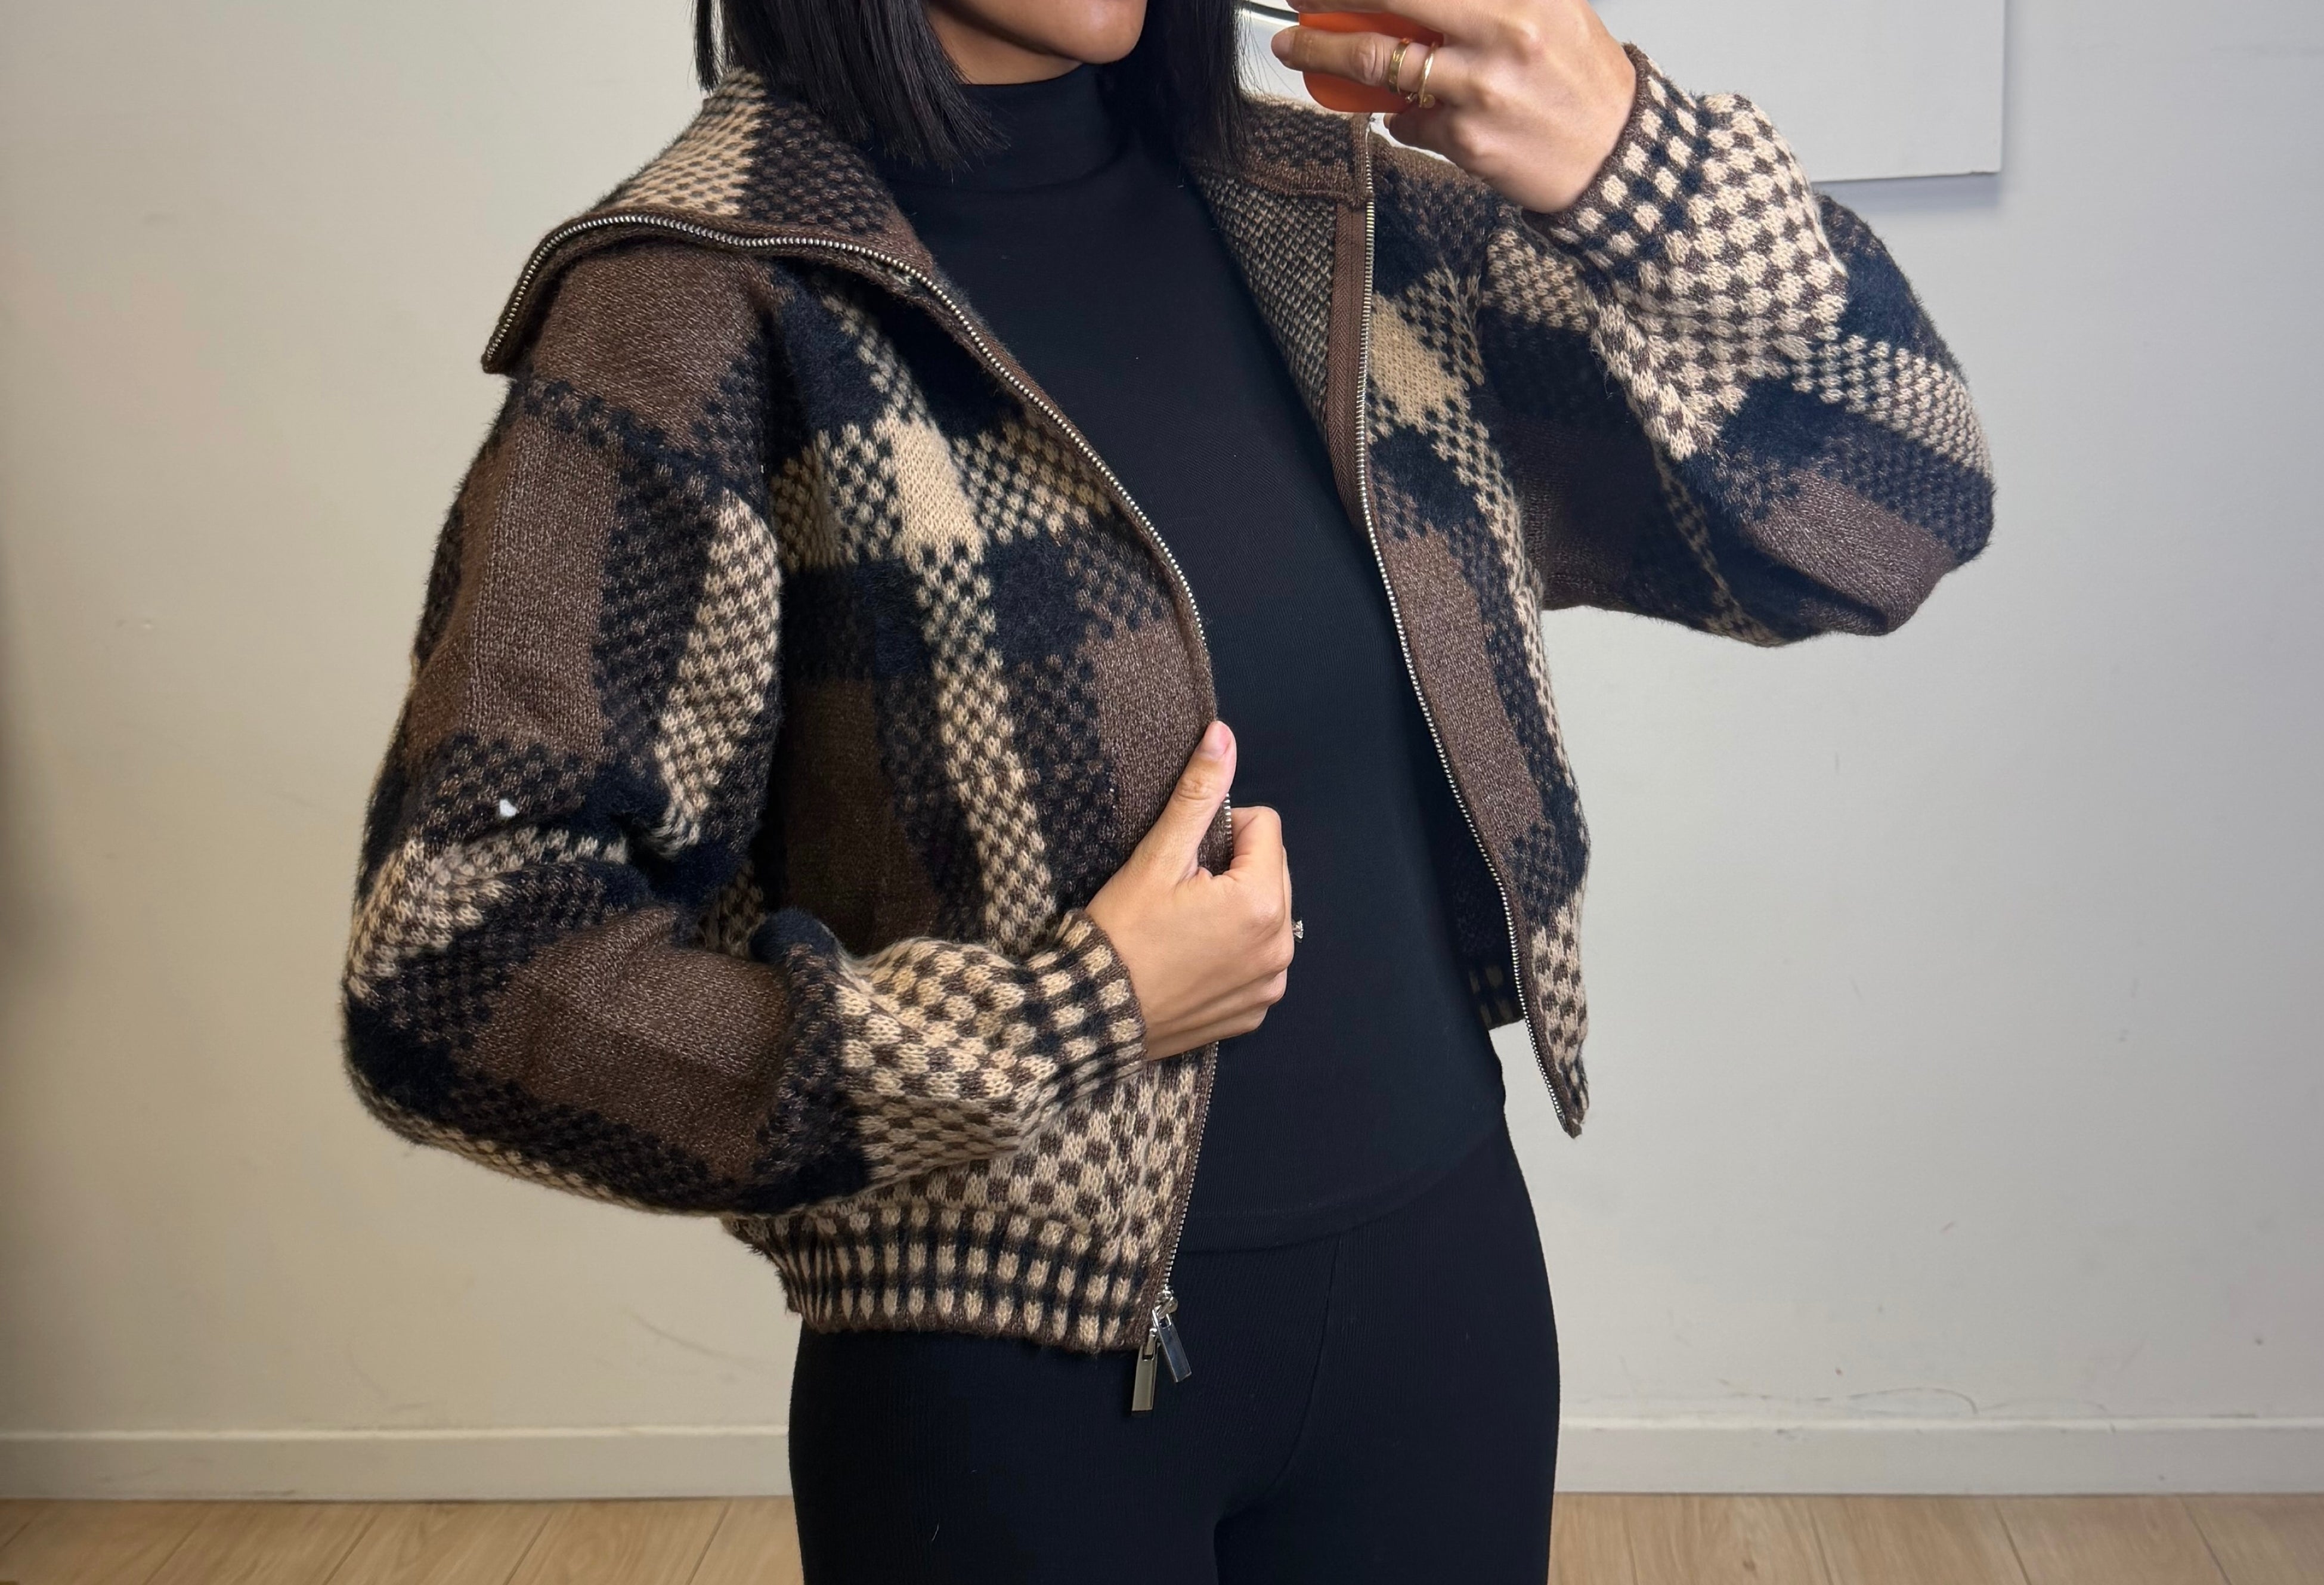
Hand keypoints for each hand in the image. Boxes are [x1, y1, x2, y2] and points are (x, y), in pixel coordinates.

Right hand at [1084, 720, 1296, 1060]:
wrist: (1093, 1017)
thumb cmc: (1121, 934)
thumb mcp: (1157, 858)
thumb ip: (1199, 795)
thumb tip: (1224, 736)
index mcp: (1262, 901)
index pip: (1265, 827)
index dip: (1222, 830)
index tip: (1184, 856)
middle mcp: (1280, 945)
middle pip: (1270, 871)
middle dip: (1233, 869)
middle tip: (1181, 891)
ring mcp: (1270, 984)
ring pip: (1266, 915)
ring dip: (1236, 909)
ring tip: (1184, 925)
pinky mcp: (1255, 1011)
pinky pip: (1258, 961)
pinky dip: (1233, 952)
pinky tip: (1191, 958)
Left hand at [1269, 0, 1638, 213]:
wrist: (1617, 155)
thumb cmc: (1579, 80)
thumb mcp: (1544, 10)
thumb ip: (1479, 3)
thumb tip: (1407, 4)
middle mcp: (1502, 36)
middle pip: (1389, 7)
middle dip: (1329, 2)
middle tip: (1295, 0)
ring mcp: (1481, 93)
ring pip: (1382, 67)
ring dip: (1328, 56)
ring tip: (1299, 49)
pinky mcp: (1468, 143)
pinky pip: (1410, 122)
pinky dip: (1401, 114)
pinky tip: (1408, 110)